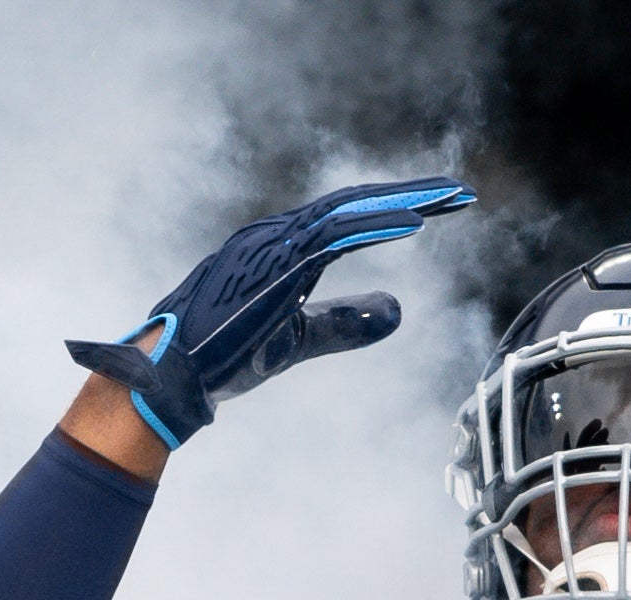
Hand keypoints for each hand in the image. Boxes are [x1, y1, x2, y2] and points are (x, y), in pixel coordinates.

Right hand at [66, 176, 475, 447]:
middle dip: (409, 195)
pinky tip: (413, 225)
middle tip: (459, 192)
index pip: (348, 217)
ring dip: (400, 203)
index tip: (441, 207)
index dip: (394, 209)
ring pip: (347, 212)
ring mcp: (271, 245)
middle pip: (354, 203)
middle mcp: (276, 234)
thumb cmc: (225, 354)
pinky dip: (374, 228)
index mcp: (282, 246)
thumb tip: (398, 312)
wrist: (171, 376)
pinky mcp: (270, 265)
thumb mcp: (300, 336)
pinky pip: (331, 238)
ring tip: (447, 199)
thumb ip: (347, 322)